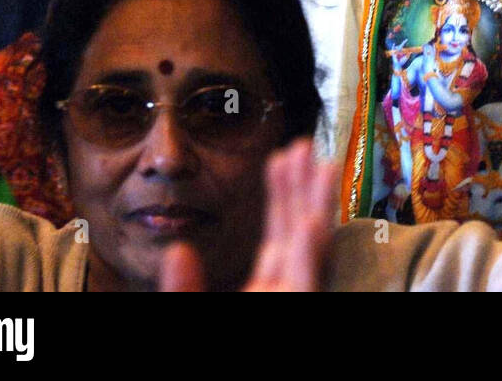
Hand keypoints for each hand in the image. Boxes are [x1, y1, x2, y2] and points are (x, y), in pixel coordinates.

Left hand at [161, 140, 338, 292]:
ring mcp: (296, 298)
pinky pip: (306, 283)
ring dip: (317, 208)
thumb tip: (177, 250)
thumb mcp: (194, 309)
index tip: (279, 156)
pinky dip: (309, 256)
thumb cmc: (208, 363)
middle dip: (304, 188)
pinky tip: (311, 223)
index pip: (279, 234)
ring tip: (323, 166)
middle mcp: (287, 290)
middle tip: (304, 143)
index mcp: (266, 290)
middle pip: (301, 233)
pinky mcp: (300, 306)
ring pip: (315, 252)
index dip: (281, 194)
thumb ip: (185, 286)